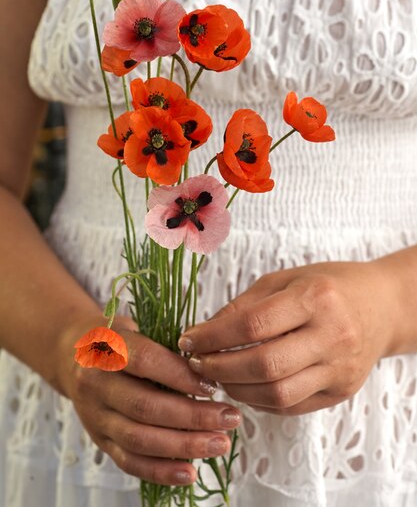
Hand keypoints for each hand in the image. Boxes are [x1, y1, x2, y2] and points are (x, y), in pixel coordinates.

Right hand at [60, 316, 240, 485]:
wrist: (75, 354)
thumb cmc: (120, 340)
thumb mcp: (139, 330)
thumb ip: (167, 346)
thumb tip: (210, 366)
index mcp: (107, 348)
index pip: (145, 361)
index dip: (181, 375)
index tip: (214, 385)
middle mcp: (95, 383)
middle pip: (145, 406)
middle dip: (193, 416)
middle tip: (230, 418)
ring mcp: (95, 416)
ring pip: (139, 438)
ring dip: (184, 445)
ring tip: (219, 443)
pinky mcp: (99, 440)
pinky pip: (129, 462)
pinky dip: (161, 471)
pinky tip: (191, 472)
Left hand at [178, 260, 401, 414]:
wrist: (380, 306)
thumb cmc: (327, 286)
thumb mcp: (284, 280)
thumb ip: (243, 306)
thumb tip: (202, 334)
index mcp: (315, 298)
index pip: (253, 324)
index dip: (213, 336)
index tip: (189, 340)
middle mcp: (332, 335)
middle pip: (264, 365)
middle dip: (219, 369)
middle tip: (196, 364)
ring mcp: (339, 369)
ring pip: (276, 393)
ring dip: (236, 390)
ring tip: (218, 377)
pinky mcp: (340, 392)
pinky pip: (290, 406)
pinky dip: (259, 400)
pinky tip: (244, 386)